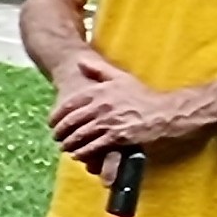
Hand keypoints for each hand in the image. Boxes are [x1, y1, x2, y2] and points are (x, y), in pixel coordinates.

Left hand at [48, 49, 188, 164]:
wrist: (165, 112)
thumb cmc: (142, 95)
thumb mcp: (120, 77)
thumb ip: (98, 69)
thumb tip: (79, 61)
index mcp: (100, 92)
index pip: (70, 105)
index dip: (57, 116)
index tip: (51, 123)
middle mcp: (102, 106)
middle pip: (72, 122)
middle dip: (60, 132)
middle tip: (56, 137)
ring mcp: (110, 122)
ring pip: (80, 135)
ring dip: (69, 143)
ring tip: (64, 147)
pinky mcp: (118, 137)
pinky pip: (94, 147)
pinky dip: (83, 152)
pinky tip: (78, 154)